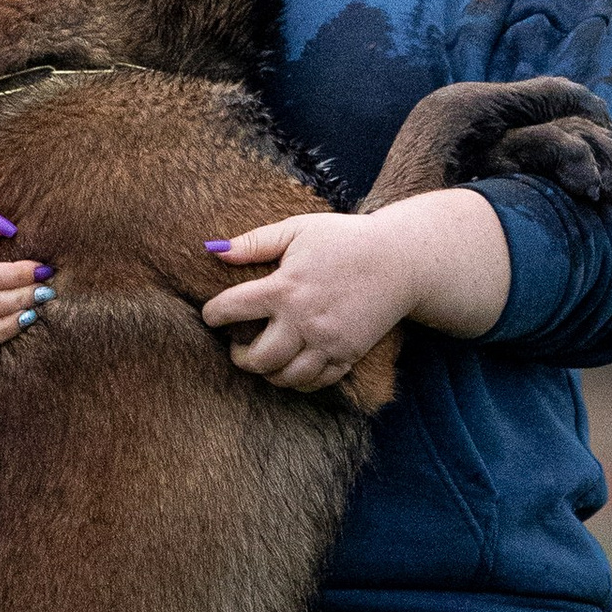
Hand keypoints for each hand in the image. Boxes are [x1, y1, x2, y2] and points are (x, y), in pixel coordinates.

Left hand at [200, 193, 511, 392]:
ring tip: (263, 360)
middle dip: (240, 357)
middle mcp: (304, 320)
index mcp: (285, 287)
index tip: (212, 315)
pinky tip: (291, 367)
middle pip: (258, 358)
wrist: (400, 261)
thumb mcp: (298, 229)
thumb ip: (255, 242)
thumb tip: (214, 251)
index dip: (213, 314)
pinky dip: (298, 381)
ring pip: (286, 377)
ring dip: (268, 373)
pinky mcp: (348, 355)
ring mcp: (328, 342)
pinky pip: (316, 382)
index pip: (231, 309)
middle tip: (237, 348)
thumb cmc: (346, 240)